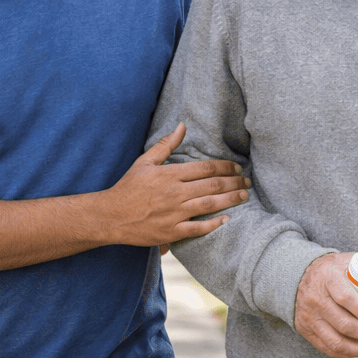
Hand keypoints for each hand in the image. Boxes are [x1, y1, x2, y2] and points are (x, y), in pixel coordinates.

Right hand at [101, 123, 249, 246]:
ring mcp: (174, 214)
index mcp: (170, 175)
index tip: (236, 167)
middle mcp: (175, 193)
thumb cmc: (128, 187)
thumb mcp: (145, 161)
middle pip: (213, 186)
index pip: (205, 168)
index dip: (225, 167)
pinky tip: (227, 219)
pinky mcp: (171, 232)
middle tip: (247, 181)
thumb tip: (182, 126)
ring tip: (244, 196)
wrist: (110, 216)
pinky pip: (198, 228)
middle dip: (234, 182)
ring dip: (230, 200)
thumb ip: (166, 144)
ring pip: (209, 205)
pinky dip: (214, 224)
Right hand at [294, 252, 357, 357]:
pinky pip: (327, 348)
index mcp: (327, 278)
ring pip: (336, 341)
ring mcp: (309, 317)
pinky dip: (347, 355)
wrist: (295, 276)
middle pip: (344, 324)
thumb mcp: (347, 262)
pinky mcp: (305, 330)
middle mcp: (315, 299)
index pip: (345, 298)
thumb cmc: (329, 270)